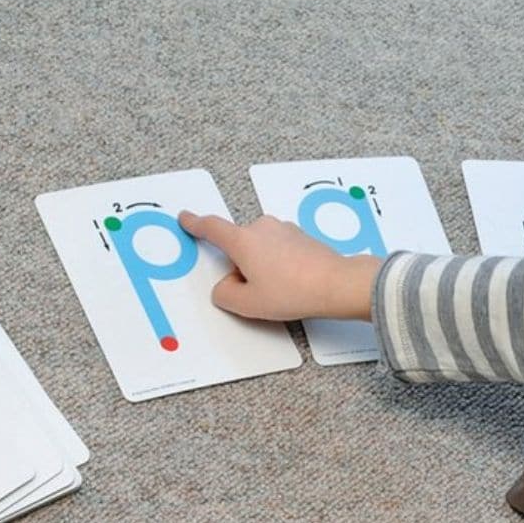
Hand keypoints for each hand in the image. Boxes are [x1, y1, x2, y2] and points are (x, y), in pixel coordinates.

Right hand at [177, 211, 381, 322]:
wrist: (337, 284)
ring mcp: (285, 230)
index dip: (195, 224)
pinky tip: (296, 284)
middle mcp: (262, 228)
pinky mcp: (302, 237)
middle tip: (259, 292)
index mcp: (243, 240)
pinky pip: (281, 252)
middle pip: (240, 247)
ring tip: (283, 290)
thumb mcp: (248, 304)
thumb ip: (225, 295)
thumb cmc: (294, 292)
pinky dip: (282, 266)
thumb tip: (225, 287)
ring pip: (262, 250)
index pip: (212, 228)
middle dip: (243, 269)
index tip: (186, 218)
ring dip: (264, 268)